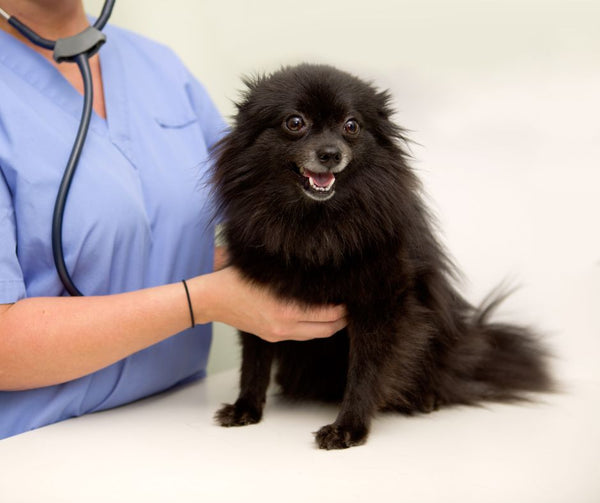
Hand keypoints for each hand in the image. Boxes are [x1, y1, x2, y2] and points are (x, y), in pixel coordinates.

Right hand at [193, 267, 346, 341]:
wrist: (213, 300)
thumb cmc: (238, 280)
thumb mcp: (268, 273)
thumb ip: (293, 275)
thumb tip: (318, 267)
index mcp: (286, 309)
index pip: (328, 313)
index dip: (343, 307)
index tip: (351, 297)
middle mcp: (285, 325)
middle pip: (327, 329)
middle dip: (342, 320)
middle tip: (351, 308)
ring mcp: (278, 333)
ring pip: (315, 334)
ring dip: (330, 326)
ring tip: (340, 313)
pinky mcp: (272, 337)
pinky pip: (301, 335)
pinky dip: (313, 328)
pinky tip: (318, 317)